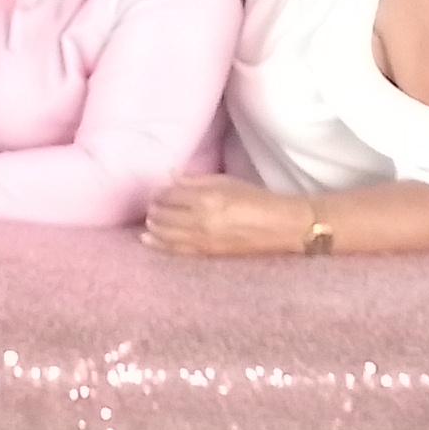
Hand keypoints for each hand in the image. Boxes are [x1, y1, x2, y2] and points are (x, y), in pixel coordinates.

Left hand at [141, 174, 317, 256]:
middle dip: (155, 209)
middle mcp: (201, 220)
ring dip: (154, 226)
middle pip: (165, 215)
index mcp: (208, 198)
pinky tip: (148, 240)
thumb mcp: (228, 182)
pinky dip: (159, 244)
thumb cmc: (258, 199)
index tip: (157, 191)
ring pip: (166, 233)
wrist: (281, 227)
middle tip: (151, 205)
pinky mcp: (207, 253)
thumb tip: (171, 176)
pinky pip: (176, 249)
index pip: (171, 195)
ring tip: (149, 221)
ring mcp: (203, 239)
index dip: (161, 193)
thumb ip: (197, 180)